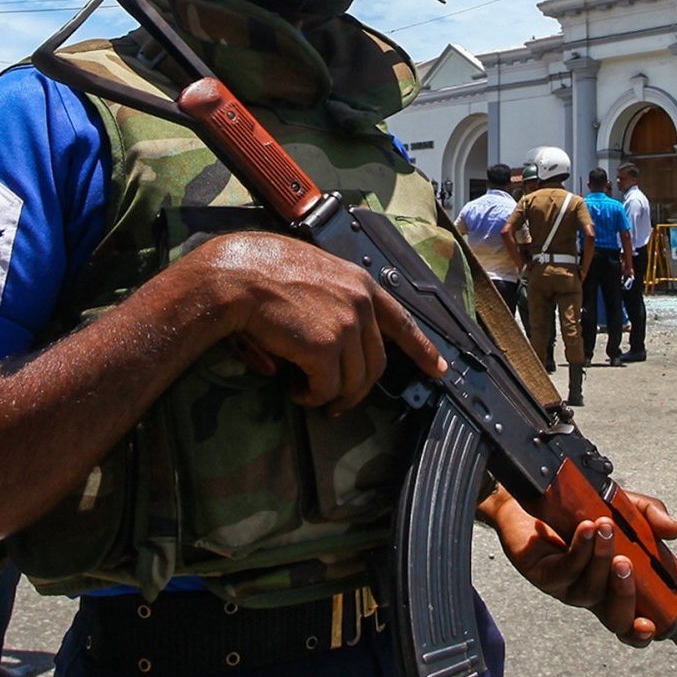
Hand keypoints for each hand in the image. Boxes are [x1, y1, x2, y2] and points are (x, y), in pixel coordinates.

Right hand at [187, 232, 444, 414]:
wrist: (238, 276)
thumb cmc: (262, 271)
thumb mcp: (313, 274)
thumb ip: (331, 304)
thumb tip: (326, 350)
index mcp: (360, 283)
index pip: (400, 321)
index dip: (422, 348)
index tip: (438, 369)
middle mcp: (360, 303)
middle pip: (376, 363)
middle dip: (358, 390)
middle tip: (338, 404)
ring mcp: (346, 325)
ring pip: (353, 382)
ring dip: (330, 396)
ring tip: (306, 393)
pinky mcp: (326, 348)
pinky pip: (326, 389)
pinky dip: (311, 396)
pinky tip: (295, 390)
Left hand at [488, 484, 676, 645]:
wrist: (538, 491)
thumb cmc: (581, 507)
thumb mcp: (625, 507)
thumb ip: (651, 516)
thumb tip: (674, 530)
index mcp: (612, 586)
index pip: (629, 622)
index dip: (639, 633)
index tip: (650, 625)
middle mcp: (590, 592)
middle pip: (613, 617)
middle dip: (624, 594)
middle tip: (626, 563)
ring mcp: (566, 586)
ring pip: (589, 590)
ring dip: (600, 558)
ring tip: (605, 527)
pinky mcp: (543, 574)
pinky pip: (565, 571)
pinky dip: (579, 550)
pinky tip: (586, 529)